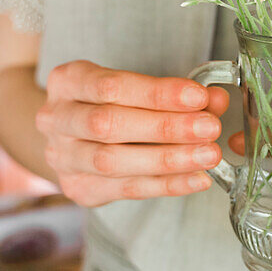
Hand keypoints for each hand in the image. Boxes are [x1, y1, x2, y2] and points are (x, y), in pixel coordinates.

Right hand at [36, 61, 228, 206]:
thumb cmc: (109, 102)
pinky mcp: (78, 188)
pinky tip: (197, 178)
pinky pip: (126, 189)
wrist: (72, 135)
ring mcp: (63, 157)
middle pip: (109, 125)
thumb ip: (175, 93)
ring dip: (168, 159)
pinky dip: (167, 185)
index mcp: (67, 81)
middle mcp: (56, 119)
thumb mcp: (133, 85)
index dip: (157, 93)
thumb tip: (216, 101)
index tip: (198, 97)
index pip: (112, 86)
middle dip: (165, 127)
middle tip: (209, 128)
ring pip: (113, 161)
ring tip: (208, 155)